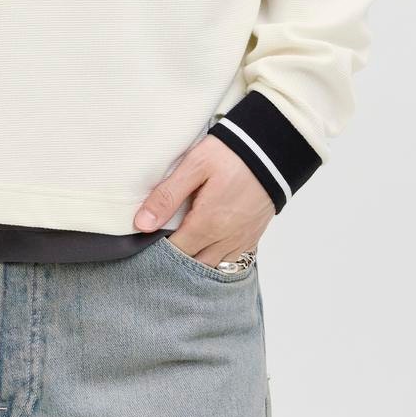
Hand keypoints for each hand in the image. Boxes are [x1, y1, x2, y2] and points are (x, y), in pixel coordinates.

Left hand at [134, 136, 274, 266]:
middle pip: (194, 264)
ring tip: (183, 246)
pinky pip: (232, 261)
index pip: (175, 252)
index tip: (148, 240)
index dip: (158, 250)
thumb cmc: (232, 154)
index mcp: (208, 223)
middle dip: (176, 259)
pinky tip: (206, 247)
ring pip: (213, 266)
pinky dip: (216, 260)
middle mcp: (226, 239)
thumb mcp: (195, 166)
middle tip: (162, 244)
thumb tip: (142, 224)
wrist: (273, 149)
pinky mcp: (253, 236)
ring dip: (196, 261)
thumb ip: (168, 195)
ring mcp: (242, 240)